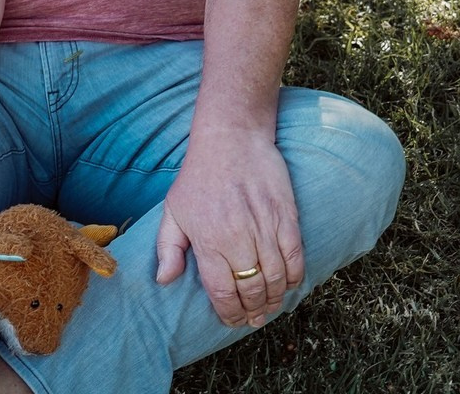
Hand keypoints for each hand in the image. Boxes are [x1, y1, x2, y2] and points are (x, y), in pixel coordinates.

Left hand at [154, 132, 303, 327]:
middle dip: (253, 312)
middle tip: (252, 319)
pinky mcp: (285, 218)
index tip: (230, 320)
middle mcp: (236, 237)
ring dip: (274, 301)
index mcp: (207, 239)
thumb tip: (164, 281)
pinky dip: (293, 279)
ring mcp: (264, 228)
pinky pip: (295, 260)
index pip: (222, 292)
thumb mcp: (173, 210)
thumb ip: (168, 248)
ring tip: (268, 307)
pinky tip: (286, 285)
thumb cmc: (198, 177)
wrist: (230, 139)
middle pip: (252, 291)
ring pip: (276, 280)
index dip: (229, 313)